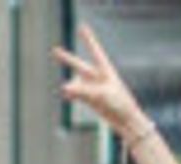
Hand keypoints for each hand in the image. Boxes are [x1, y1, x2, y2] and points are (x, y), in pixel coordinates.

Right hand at [54, 24, 149, 139]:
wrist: (126, 121)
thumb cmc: (119, 104)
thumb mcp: (101, 94)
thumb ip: (82, 90)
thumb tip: (64, 88)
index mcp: (105, 70)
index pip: (95, 50)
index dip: (88, 39)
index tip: (82, 27)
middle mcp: (98, 77)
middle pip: (79, 65)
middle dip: (67, 58)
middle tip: (54, 51)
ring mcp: (93, 88)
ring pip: (77, 83)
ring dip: (72, 87)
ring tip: (67, 92)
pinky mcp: (91, 99)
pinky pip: (77, 94)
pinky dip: (72, 94)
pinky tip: (67, 95)